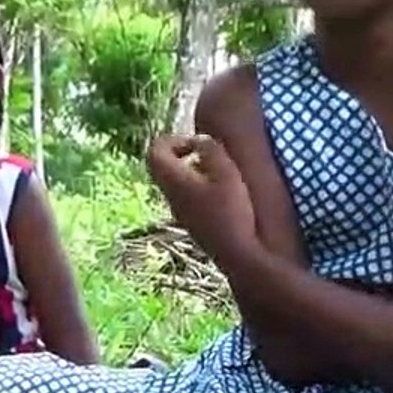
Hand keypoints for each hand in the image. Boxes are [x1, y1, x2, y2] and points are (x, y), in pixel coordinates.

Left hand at [146, 134, 260, 266]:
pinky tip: (224, 191)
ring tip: (220, 171)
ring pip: (175, 181)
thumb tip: (200, 139)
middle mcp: (170, 196)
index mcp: (174, 181)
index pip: (155, 151)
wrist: (238, 253)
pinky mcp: (191, 221)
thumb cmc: (232, 211)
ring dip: (193, 169)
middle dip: (183, 152)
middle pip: (162, 166)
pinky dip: (199, 185)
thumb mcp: (226, 173)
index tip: (197, 143)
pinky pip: (186, 195)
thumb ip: (211, 151)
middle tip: (208, 153)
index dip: (173, 140)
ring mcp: (179, 211)